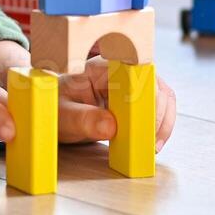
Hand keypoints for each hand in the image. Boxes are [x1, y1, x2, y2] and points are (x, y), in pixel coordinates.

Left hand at [58, 56, 177, 150]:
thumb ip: (83, 119)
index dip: (147, 94)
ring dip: (162, 121)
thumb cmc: (55, 108)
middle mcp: (120, 72)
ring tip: (153, 146)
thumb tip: (111, 126)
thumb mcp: (63, 116)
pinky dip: (159, 126)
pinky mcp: (135, 99)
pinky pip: (156, 108)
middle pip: (154, 84)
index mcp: (101, 68)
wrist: (52, 112)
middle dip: (158, 114)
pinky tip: (152, 143)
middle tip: (150, 142)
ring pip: (161, 96)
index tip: (145, 120)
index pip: (135, 73)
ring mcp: (130, 84)